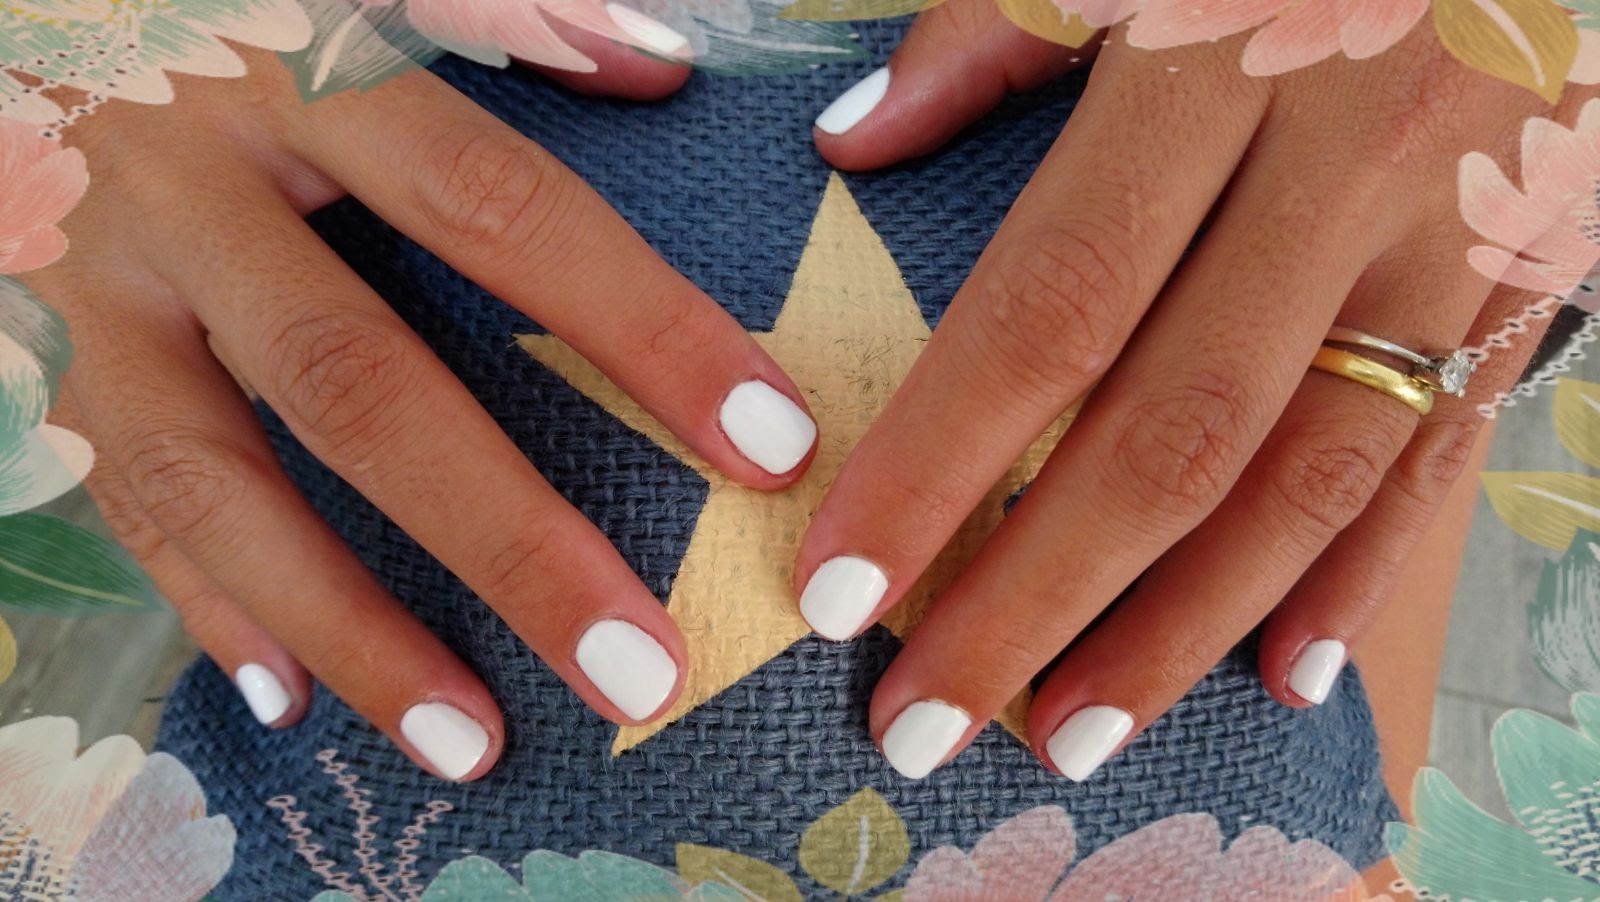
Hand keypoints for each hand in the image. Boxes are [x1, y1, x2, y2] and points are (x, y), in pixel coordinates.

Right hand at [30, 44, 817, 781]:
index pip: (505, 212)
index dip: (643, 332)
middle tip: (639, 671)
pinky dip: (206, 601)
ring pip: (213, 475)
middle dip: (508, 539)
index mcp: (305, 75)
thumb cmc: (230, 4)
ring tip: (475, 744)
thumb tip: (661, 65)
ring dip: (352, 623)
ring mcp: (95, 279)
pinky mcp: (34, 349)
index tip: (772, 448)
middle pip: (358, 380)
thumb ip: (511, 14)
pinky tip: (294, 698)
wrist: (24, 0)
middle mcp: (190, 185)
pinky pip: (117, 495)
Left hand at [796, 1, 1569, 780]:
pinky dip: (1359, 572)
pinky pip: (1444, 451)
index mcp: (1219, 65)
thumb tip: (849, 146)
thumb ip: (989, 34)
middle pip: (1171, 431)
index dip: (939, 464)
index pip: (1051, 310)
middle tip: (926, 718)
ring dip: (1179, 627)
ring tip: (1068, 732)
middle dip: (1036, 597)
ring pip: (1309, 474)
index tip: (841, 589)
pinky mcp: (1535, 275)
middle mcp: (1346, 168)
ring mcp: (1457, 236)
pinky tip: (1276, 673)